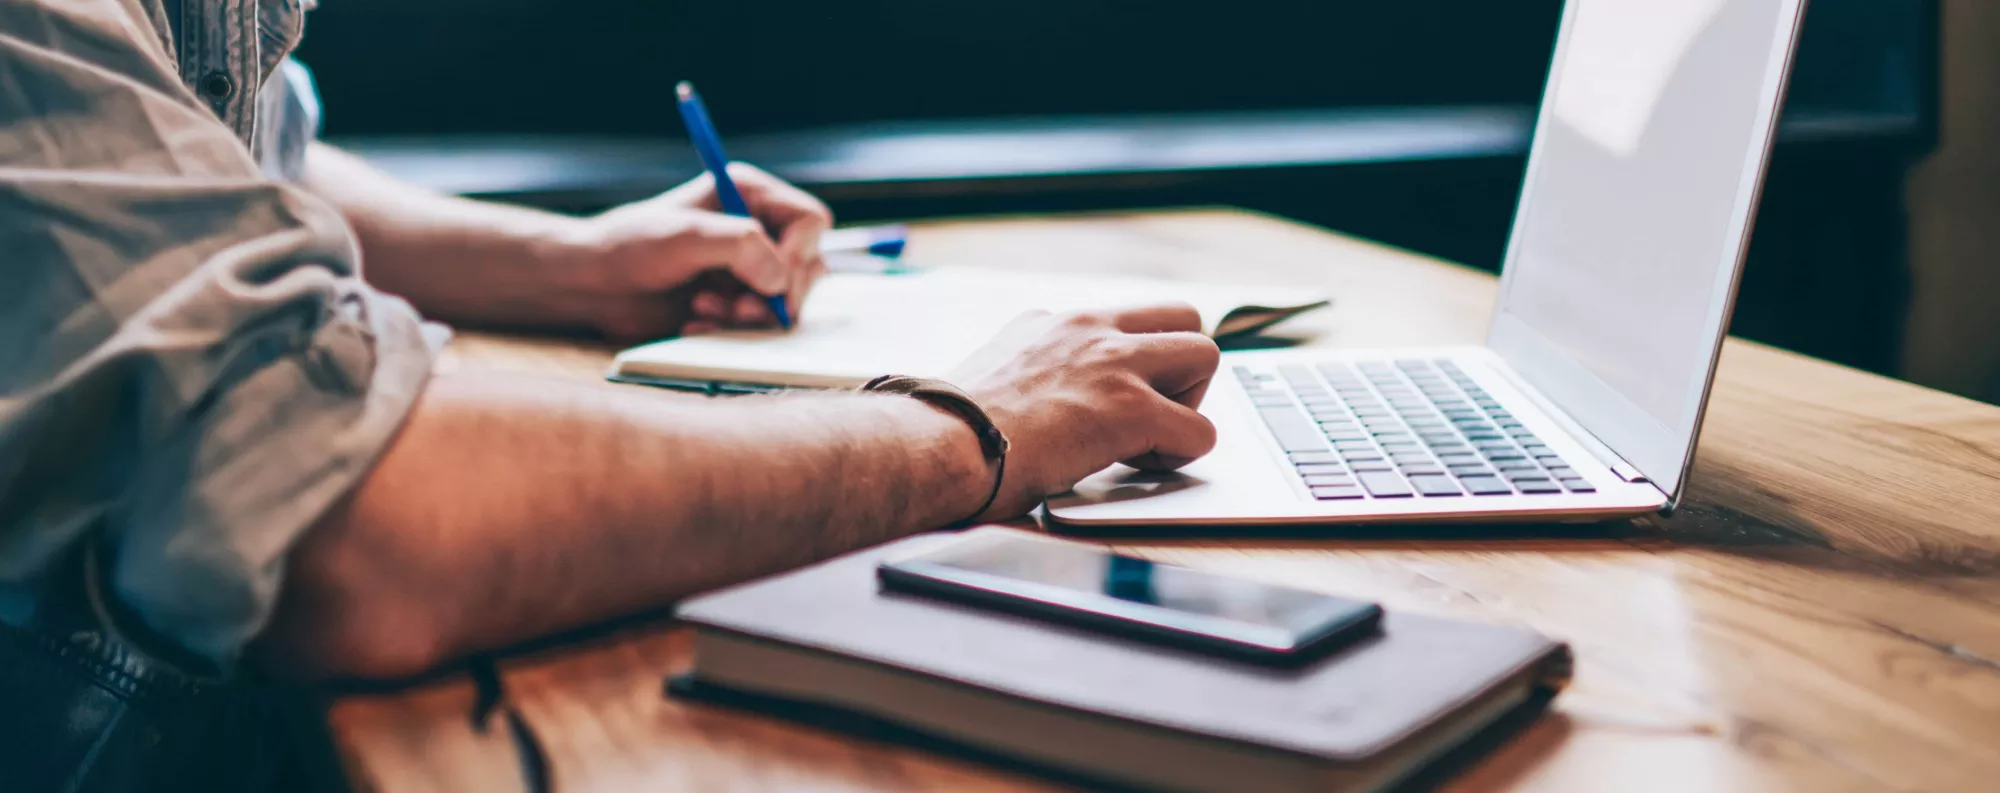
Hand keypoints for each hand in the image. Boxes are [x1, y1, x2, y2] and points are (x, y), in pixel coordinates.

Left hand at [562, 163, 831, 340]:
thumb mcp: (686, 237)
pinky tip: (698, 323)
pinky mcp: (736, 301)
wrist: (593, 285)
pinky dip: (735, 330)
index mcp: (749, 194)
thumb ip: (742, 246)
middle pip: (808, 264)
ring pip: (788, 299)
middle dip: (775, 292)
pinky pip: (762, 323)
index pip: (810, 220)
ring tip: (706, 311)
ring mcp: (749, 267)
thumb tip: (780, 280)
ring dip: (752, 314)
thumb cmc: (630, 247)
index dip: (800, 251)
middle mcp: (757, 227)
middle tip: (739, 308)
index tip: (773, 278)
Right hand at [947, 304, 1221, 520]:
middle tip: (1149, 414)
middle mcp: (1089, 328)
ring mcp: (1113, 364)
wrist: (937, 446)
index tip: (1114, 399)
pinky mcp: (1130, 409)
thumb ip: (1032, 374)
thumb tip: (1041, 405)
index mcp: (1053, 321)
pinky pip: (1201, 430)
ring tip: (1148, 441)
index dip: (1135, 362)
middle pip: (1184, 316)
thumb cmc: (949, 432)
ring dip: (1189, 404)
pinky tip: (1136, 468)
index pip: (1126, 318)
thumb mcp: (993, 376)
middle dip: (1180, 369)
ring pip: (1206, 354)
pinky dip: (1180, 455)